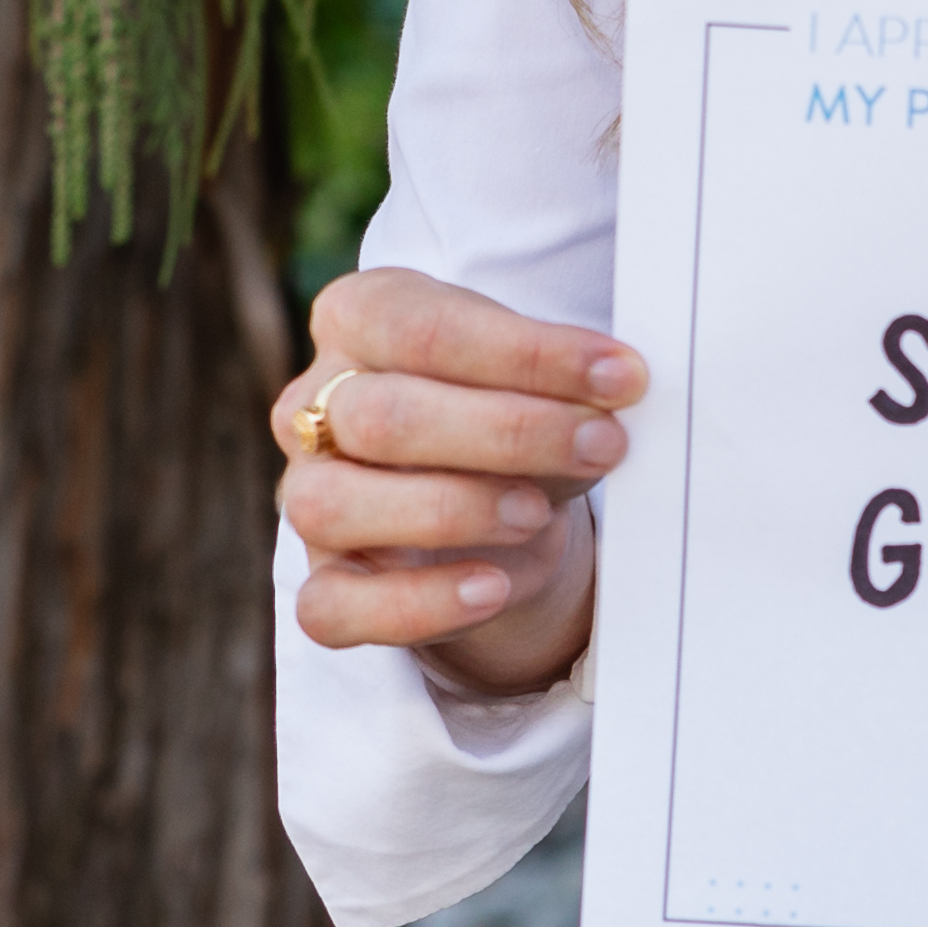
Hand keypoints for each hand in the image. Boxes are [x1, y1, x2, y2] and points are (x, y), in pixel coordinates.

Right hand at [276, 267, 639, 701]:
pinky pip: (334, 608)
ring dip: (455, 510)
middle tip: (602, 444)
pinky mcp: (323, 586)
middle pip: (382, 416)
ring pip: (336, 506)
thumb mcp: (544, 385)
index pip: (422, 329)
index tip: (620, 376)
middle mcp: (313, 406)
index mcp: (359, 319)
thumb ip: (566, 381)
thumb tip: (617, 386)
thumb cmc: (514, 423)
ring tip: (539, 513)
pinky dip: (418, 603)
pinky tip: (494, 588)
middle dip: (507, 432)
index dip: (527, 354)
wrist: (503, 516)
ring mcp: (307, 497)